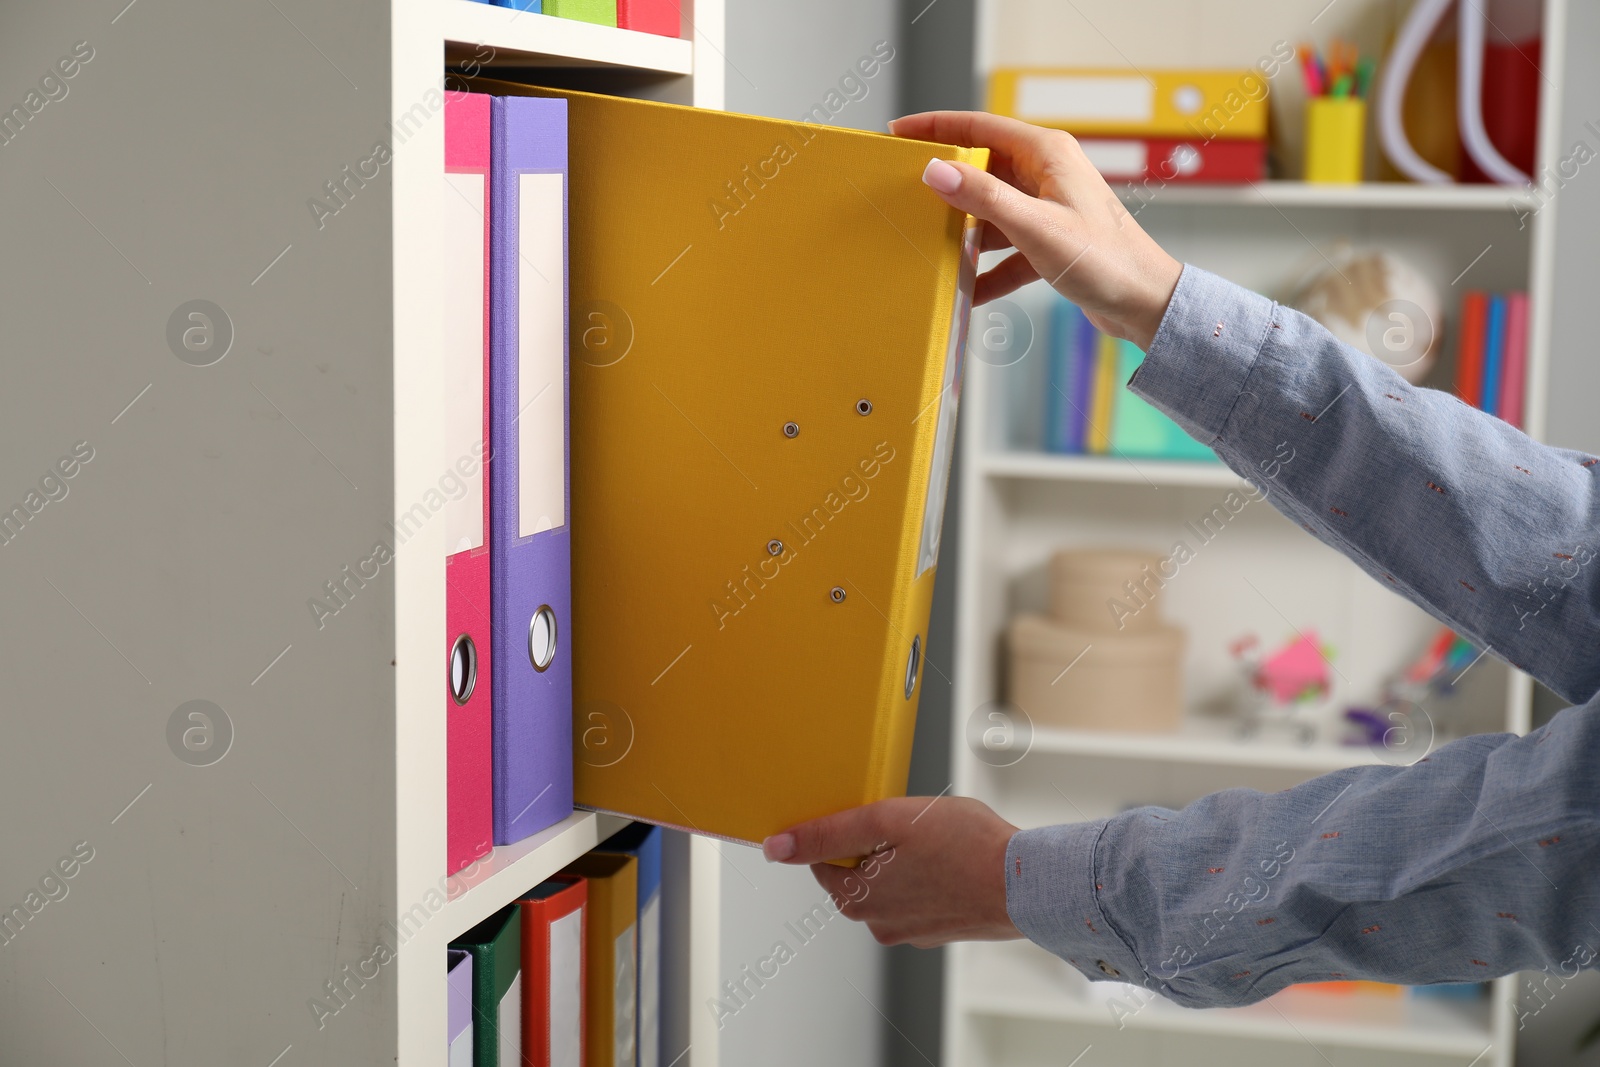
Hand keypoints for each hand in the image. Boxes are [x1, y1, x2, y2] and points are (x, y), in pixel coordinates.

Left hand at [762, 796, 1021, 947]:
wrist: (1027, 884)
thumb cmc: (965, 848)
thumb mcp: (886, 822)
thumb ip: (828, 832)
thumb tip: (776, 846)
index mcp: (856, 900)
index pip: (823, 859)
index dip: (845, 829)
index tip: (875, 814)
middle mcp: (878, 924)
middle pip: (857, 872)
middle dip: (877, 845)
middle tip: (911, 825)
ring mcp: (911, 930)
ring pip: (890, 883)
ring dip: (904, 860)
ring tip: (937, 840)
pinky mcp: (940, 928)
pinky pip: (921, 895)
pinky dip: (930, 875)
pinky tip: (953, 859)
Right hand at [889, 111, 1182, 350]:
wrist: (1146, 303)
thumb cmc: (1107, 260)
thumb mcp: (1036, 227)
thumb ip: (984, 198)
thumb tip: (937, 171)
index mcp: (1047, 154)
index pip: (979, 126)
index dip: (936, 127)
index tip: (900, 132)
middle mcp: (1046, 175)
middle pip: (981, 168)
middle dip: (945, 183)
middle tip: (904, 190)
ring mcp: (1047, 208)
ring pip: (990, 211)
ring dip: (964, 231)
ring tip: (930, 244)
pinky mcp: (1049, 242)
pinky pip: (1006, 250)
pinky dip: (987, 270)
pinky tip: (968, 291)